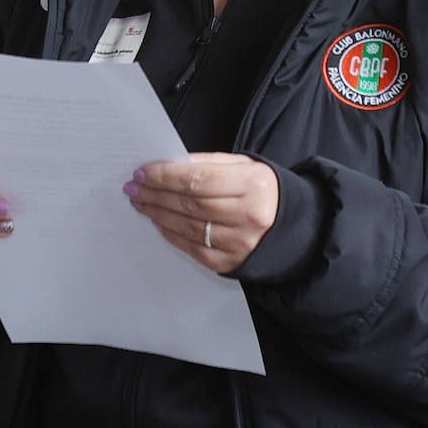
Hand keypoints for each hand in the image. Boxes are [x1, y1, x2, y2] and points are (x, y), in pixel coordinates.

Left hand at [123, 152, 278, 273]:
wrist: (295, 226)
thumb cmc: (264, 191)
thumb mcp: (244, 166)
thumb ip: (208, 164)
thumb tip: (169, 165)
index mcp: (253, 185)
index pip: (198, 180)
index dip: (165, 176)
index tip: (142, 172)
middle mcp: (248, 216)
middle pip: (189, 204)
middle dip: (155, 194)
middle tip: (133, 188)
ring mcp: (239, 243)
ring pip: (188, 227)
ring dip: (158, 214)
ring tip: (141, 202)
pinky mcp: (231, 263)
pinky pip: (193, 249)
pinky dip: (172, 235)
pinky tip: (159, 223)